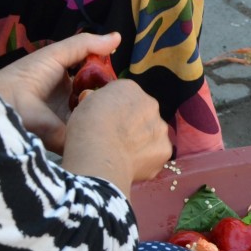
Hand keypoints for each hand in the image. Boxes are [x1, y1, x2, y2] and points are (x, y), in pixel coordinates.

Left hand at [0, 32, 120, 152]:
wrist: (11, 100)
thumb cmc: (31, 74)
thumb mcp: (59, 53)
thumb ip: (86, 45)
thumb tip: (119, 37)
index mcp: (69, 85)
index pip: (96, 83)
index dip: (108, 79)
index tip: (123, 79)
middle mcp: (72, 105)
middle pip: (99, 101)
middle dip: (112, 98)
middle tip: (125, 96)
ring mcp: (72, 123)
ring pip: (98, 118)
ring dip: (108, 113)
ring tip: (121, 108)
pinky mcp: (72, 138)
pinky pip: (92, 134)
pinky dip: (102, 126)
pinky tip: (112, 119)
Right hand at [61, 80, 169, 197]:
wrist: (99, 154)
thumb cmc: (87, 126)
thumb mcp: (85, 104)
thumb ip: (97, 100)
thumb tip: (95, 100)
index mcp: (129, 88)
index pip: (125, 94)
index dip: (115, 108)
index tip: (106, 118)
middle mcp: (151, 104)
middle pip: (143, 112)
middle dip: (133, 123)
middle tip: (117, 136)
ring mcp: (161, 127)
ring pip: (152, 133)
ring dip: (143, 140)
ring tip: (124, 152)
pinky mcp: (165, 149)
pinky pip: (156, 152)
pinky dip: (146, 158)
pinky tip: (131, 162)